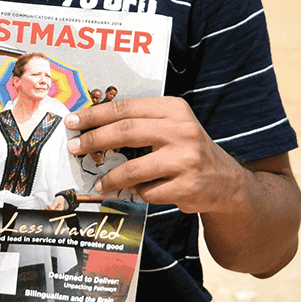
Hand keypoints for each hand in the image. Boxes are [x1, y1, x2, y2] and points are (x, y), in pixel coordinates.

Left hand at [64, 96, 248, 213]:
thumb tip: (93, 126)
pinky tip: (136, 193)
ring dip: (110, 179)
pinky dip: (137, 193)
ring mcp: (186, 159)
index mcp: (174, 109)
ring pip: (133, 169)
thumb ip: (141, 122)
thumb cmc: (188, 151)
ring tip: (99, 185)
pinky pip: (148, 192)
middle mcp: (182, 130)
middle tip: (74, 148)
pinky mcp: (188, 186)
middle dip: (94, 140)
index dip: (95, 114)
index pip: (126, 108)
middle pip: (126, 132)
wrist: (226, 182)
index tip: (74, 121)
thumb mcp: (173, 126)